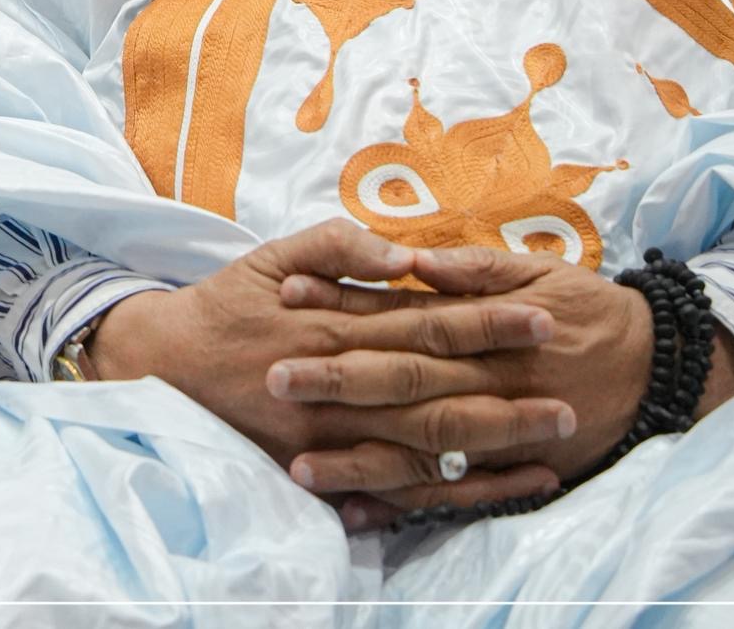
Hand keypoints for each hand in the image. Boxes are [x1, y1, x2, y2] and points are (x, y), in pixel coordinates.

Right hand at [88, 220, 574, 520]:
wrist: (162, 365)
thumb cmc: (226, 303)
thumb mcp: (273, 252)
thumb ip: (338, 243)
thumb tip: (403, 256)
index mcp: (335, 325)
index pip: (427, 321)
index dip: (488, 319)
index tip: (543, 313)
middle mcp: (339, 383)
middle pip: (438, 389)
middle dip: (508, 387)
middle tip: (572, 385)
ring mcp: (331, 434)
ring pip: (425, 445)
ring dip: (493, 443)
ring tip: (553, 438)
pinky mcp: (321, 470)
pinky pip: (396, 488)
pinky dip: (451, 490)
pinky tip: (499, 485)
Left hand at [275, 244, 733, 523]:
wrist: (658, 364)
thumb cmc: (588, 308)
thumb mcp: (538, 270)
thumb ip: (474, 268)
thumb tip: (415, 261)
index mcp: (487, 328)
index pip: (400, 316)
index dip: (344, 306)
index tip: (286, 297)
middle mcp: (488, 382)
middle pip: (401, 384)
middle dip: (335, 384)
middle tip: (273, 380)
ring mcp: (498, 432)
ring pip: (420, 450)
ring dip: (358, 460)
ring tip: (299, 468)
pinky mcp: (510, 468)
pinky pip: (453, 496)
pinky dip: (406, 507)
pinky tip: (359, 515)